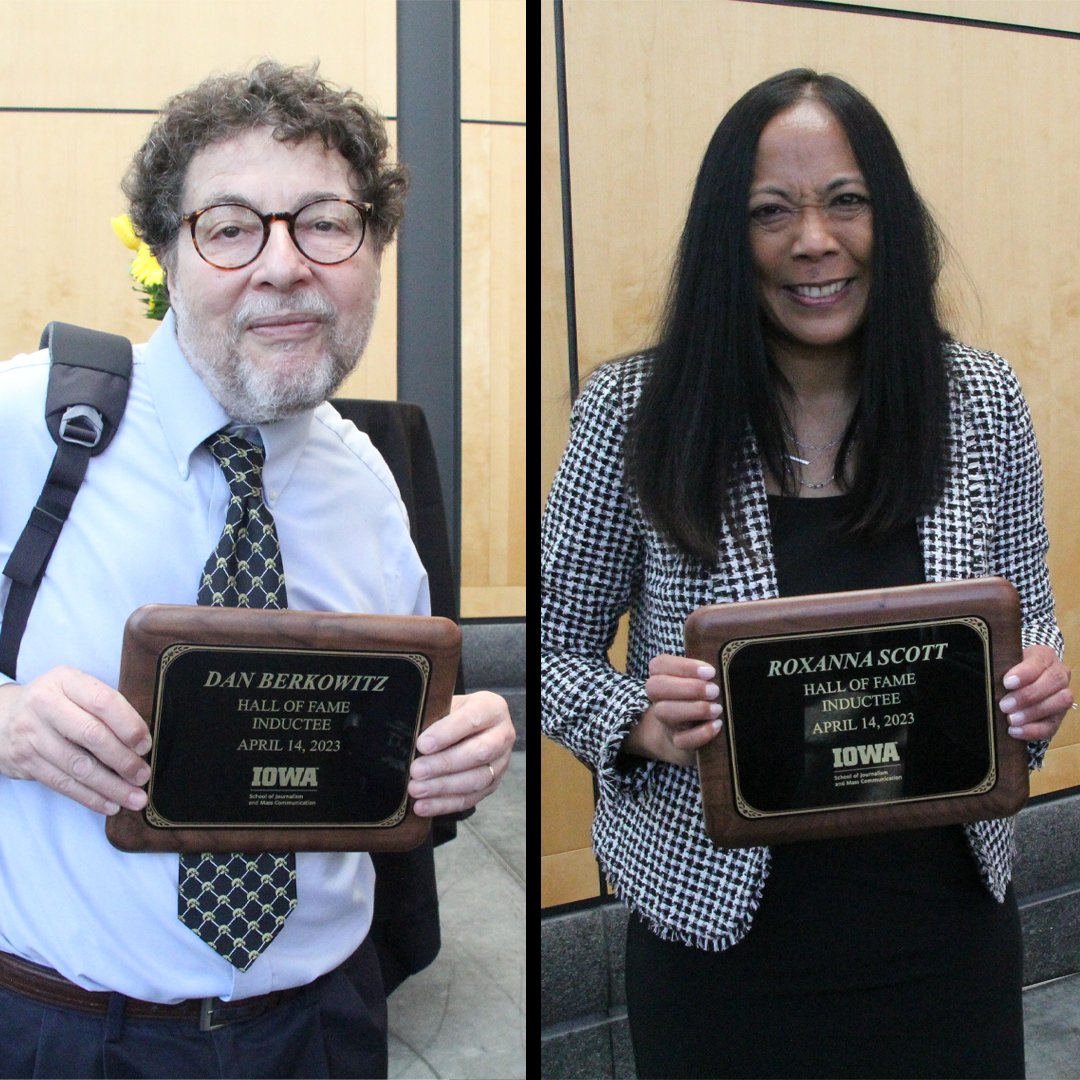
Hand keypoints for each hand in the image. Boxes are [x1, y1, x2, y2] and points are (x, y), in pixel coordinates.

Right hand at [0, 666, 151, 814]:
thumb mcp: (75, 690)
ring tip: (135, 798)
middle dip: (123, 760)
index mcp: (65, 681)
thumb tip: (141, 740)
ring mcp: (32, 735)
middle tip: (143, 775)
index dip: (128, 725)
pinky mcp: (25, 762)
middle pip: (92, 735)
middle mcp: (45, 705)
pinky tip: (110, 805)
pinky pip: (63, 784)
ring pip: (78, 766)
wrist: (1, 717)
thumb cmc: (54, 703)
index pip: (103, 701)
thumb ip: (104, 707)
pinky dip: (90, 797)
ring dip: (111, 786)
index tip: (145, 745)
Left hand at [408, 690, 514, 815]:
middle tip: (416, 770)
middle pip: (479, 753)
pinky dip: (444, 804)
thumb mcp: (447, 706)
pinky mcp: (492, 785)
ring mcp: (501, 763)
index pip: (472, 720)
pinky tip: (422, 806)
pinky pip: (470, 799)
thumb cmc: (454, 714)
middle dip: (444, 764)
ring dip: (443, 787)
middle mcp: (503, 735)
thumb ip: (434, 718)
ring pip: (476, 779)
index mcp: (492, 709)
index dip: (447, 733)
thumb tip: (408, 736)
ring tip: (416, 789)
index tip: (422, 744)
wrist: (472, 727)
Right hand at [621, 654, 723, 766]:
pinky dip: (700, 733)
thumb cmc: (699, 699)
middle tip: (714, 691)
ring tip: (717, 709)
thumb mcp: (698, 682)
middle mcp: (659, 698)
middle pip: (655, 686)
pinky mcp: (677, 743)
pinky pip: (681, 740)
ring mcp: (666, 722)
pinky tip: (717, 725)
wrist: (687, 736)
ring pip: (665, 712)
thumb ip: (703, 672)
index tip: (710, 672)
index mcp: (663, 678)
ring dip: (694, 709)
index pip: (659, 664)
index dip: (683, 666)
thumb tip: (721, 665)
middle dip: (688, 687)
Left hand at [1000, 644, 1072, 742]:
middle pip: (1053, 681)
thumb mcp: (1007, 665)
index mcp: (1044, 656)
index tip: (1007, 682)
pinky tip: (1015, 731)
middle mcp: (1059, 674)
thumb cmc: (1011, 672)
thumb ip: (1002, 669)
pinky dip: (1033, 730)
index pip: (1039, 662)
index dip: (1024, 673)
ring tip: (1011, 719)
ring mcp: (1062, 696)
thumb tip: (989, 679)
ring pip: (1060, 702)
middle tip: (1005, 705)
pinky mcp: (1058, 717)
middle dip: (1027, 695)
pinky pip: (1052, 725)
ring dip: (1033, 713)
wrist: (1022, 684)